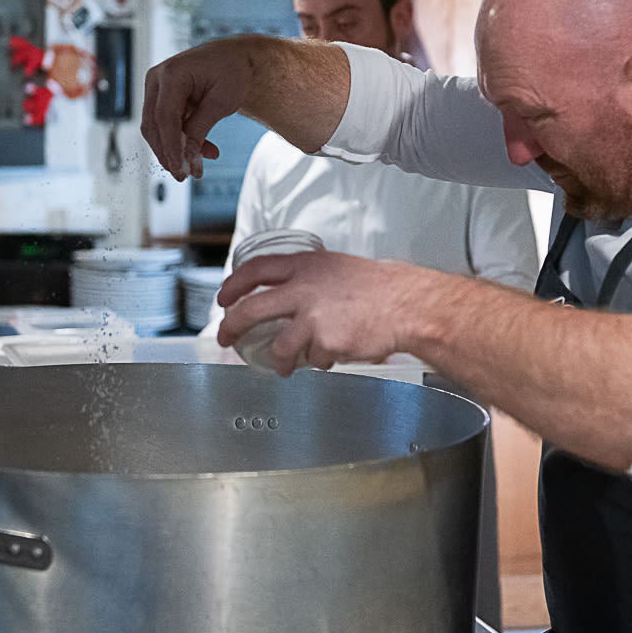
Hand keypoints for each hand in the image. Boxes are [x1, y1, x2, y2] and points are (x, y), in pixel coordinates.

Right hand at [141, 40, 254, 178]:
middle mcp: (158, 78)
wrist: (235, 57)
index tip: (180, 169)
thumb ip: (200, 129)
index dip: (170, 147)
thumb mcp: (221, 103)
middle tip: (184, 175)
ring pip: (156, 128)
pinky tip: (202, 152)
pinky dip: (180, 141)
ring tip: (196, 166)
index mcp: (172, 73)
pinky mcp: (161, 98)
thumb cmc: (232, 72)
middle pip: (153, 125)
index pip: (164, 117)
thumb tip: (186, 158)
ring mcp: (157, 88)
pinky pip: (165, 125)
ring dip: (175, 149)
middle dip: (168, 153)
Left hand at [216, 251, 444, 374]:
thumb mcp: (336, 268)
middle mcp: (303, 289)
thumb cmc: (378, 288)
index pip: (256, 270)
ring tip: (285, 365)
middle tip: (227, 338)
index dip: (234, 285)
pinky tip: (333, 354)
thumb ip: (309, 279)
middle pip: (251, 309)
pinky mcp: (325, 342)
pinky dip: (320, 361)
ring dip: (279, 360)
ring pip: (279, 346)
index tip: (225, 297)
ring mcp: (312, 317)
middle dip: (232, 327)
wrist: (406, 304)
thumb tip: (285, 295)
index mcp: (305, 266)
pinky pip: (312, 359)